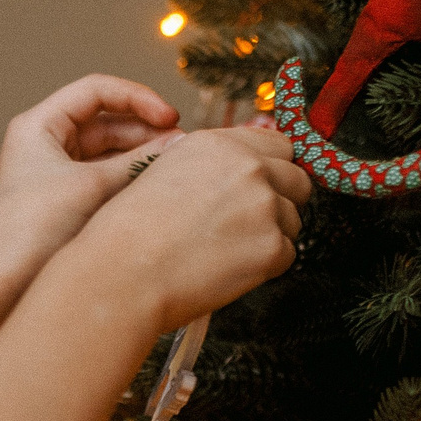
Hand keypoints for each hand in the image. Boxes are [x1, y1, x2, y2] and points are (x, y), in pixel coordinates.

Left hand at [0, 76, 182, 283]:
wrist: (4, 284)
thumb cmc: (31, 231)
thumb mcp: (92, 186)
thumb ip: (138, 161)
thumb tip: (179, 142)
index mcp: (39, 125)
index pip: (97, 90)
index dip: (138, 98)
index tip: (170, 117)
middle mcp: (46, 142)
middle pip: (107, 120)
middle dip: (145, 130)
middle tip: (181, 145)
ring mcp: (57, 170)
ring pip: (110, 149)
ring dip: (141, 154)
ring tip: (174, 164)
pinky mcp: (68, 197)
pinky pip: (106, 175)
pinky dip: (131, 176)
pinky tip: (156, 183)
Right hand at [58, 127, 309, 331]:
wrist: (123, 275)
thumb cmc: (129, 234)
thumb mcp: (163, 172)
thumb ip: (209, 165)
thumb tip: (240, 167)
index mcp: (218, 144)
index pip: (278, 145)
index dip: (273, 168)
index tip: (265, 184)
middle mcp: (247, 167)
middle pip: (297, 179)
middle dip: (279, 201)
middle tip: (247, 225)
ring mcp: (264, 205)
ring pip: (292, 220)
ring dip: (270, 236)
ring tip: (226, 251)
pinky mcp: (272, 246)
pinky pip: (287, 254)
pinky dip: (265, 266)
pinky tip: (228, 268)